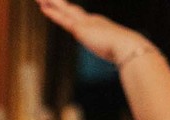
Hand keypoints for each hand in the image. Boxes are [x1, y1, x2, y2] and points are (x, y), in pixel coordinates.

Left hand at [36, 0, 153, 65]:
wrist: (127, 47)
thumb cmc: (126, 53)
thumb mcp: (118, 53)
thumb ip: (118, 55)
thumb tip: (127, 64)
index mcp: (99, 26)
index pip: (80, 19)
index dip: (69, 14)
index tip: (63, 9)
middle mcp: (91, 20)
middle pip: (70, 10)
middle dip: (57, 4)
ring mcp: (85, 22)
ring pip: (63, 9)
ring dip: (50, 2)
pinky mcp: (79, 28)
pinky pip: (61, 16)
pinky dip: (51, 10)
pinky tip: (42, 5)